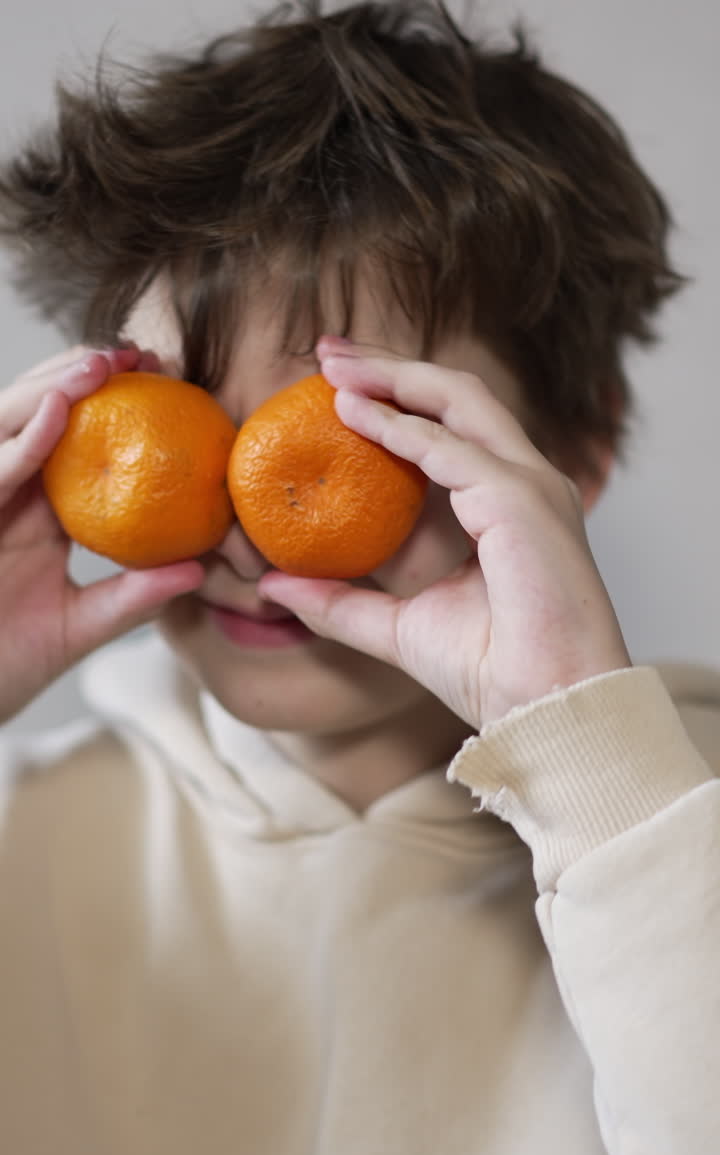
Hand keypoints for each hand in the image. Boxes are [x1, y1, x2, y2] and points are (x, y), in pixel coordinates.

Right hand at [0, 345, 203, 723]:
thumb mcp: (82, 627)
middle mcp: (5, 496)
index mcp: (35, 513)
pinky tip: (58, 411)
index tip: (165, 381)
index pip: (74, 442)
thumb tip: (198, 572)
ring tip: (102, 365)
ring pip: (7, 424)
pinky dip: (25, 441)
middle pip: (37, 416)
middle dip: (81, 377)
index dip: (112, 407)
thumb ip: (133, 598)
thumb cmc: (7, 667)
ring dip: (52, 388)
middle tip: (140, 354)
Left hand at [259, 338, 631, 728]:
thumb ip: (339, 602)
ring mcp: (532, 487)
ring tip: (332, 366)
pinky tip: (354, 415)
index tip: (336, 383)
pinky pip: (452, 451)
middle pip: (456, 395)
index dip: (395, 395)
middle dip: (390, 365)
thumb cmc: (491, 671)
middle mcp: (527, 483)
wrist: (545, 710)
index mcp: (509, 503)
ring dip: (393, 377)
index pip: (452, 426)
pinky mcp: (522, 503)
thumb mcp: (395, 628)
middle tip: (326, 350)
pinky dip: (401, 429)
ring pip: (459, 400)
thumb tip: (273, 585)